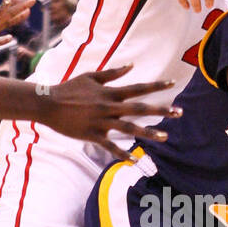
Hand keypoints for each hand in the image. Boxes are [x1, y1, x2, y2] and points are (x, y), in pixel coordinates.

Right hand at [35, 64, 180, 160]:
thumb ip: (113, 73)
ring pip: (130, 129)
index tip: (173, 83)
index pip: (138, 88)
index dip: (156, 85)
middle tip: (179, 112)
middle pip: (140, 109)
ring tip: (165, 137)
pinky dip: (122, 154)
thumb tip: (131, 65)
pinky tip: (134, 161)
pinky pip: (111, 147)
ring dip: (149, 133)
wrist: (48, 104)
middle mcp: (109, 107)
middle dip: (161, 110)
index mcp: (110, 92)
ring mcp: (102, 122)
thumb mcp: (91, 76)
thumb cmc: (69, 88)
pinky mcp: (93, 135)